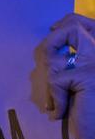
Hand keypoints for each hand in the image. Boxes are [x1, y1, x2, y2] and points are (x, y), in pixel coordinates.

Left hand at [42, 13, 94, 138]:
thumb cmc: (84, 115)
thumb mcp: (74, 84)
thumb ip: (69, 62)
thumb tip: (51, 39)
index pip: (86, 24)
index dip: (67, 23)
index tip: (53, 31)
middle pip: (75, 25)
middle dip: (54, 38)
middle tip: (47, 56)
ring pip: (65, 41)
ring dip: (52, 67)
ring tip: (55, 91)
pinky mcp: (90, 76)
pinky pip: (56, 78)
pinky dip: (54, 97)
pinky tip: (60, 113)